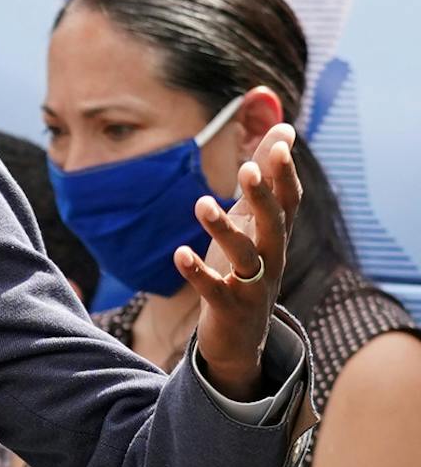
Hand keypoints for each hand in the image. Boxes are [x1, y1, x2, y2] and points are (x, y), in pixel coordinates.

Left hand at [183, 123, 302, 398]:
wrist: (240, 338)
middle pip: (273, 225)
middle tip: (246, 169)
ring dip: (224, 229)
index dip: (285, 174)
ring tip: (200, 203)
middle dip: (262, 197)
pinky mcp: (228, 309)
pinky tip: (179, 253)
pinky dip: (197, 272)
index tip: (280, 142)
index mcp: (276, 236)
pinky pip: (213, 289)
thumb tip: (284, 128)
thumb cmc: (245, 270)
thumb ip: (265, 179)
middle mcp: (272, 259)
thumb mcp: (254, 223)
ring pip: (245, 256)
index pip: (288, 201)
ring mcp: (252, 287)